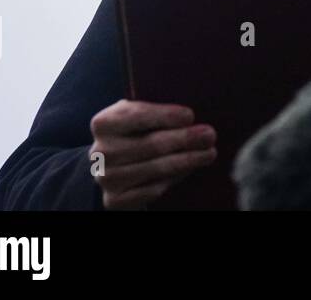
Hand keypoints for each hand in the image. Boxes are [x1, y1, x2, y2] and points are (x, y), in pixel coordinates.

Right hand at [89, 100, 216, 208]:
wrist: (111, 166)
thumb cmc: (133, 133)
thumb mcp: (136, 115)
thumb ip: (156, 111)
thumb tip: (190, 117)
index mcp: (104, 123)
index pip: (137, 116)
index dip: (165, 116)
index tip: (190, 116)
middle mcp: (100, 151)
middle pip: (152, 144)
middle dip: (185, 139)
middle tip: (210, 135)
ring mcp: (106, 177)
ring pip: (156, 168)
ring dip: (188, 160)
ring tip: (209, 153)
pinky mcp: (114, 200)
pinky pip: (152, 189)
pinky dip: (175, 179)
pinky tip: (190, 169)